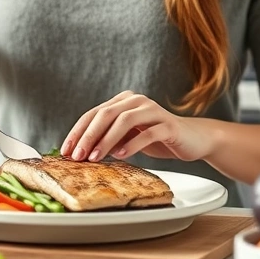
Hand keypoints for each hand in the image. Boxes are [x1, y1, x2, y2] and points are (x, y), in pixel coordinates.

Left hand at [61, 91, 212, 162]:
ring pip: (124, 121)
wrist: (192, 139)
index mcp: (123, 101)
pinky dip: (132, 144)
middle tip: (77, 155)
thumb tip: (80, 153)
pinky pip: (147, 133)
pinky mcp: (168, 125)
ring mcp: (153, 110)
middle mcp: (136, 101)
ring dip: (106, 140)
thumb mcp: (128, 137)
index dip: (78, 131)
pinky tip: (121, 155)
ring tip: (95, 157)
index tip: (66, 150)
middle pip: (105, 114)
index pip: (93, 114)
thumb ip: (108, 139)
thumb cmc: (156, 138)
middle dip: (88, 136)